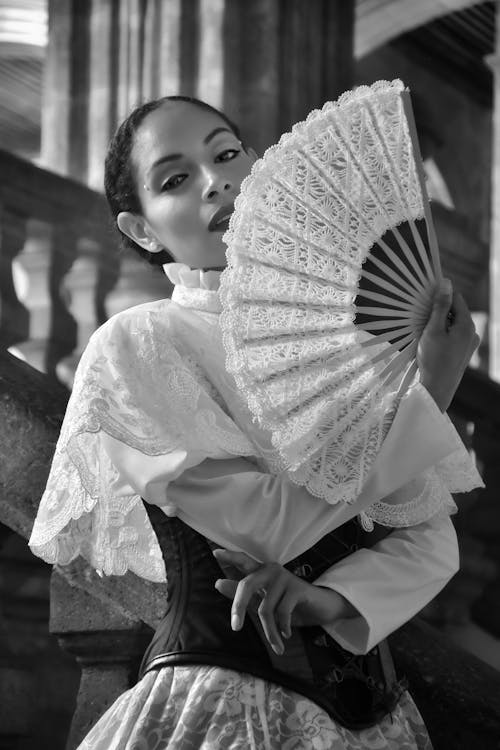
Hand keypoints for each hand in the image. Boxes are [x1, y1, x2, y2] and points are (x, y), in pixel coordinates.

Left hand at [213, 548, 356, 655]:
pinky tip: (287, 634)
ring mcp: (284, 577)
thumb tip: (217, 583)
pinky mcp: (297, 588)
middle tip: (235, 627)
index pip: (243, 561)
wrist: (321, 608)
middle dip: (238, 606)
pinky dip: (283, 627)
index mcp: (261, 572)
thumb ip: (243, 594)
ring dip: (269, 631)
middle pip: (247, 585)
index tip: (215, 553)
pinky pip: (282, 612)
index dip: (230, 557)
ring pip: (266, 608)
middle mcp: (270, 570)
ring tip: (276, 645)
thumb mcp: (264, 602)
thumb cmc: (290, 605)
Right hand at [418, 278, 478, 411]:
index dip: (441, 295)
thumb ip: (440, 306)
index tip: (426, 297)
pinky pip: (453, 336)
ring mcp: (469, 344)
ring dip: (440, 324)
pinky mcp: (464, 353)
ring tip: (425, 333)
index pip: (456, 298)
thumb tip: (447, 283)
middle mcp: (472, 333)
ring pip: (454, 324)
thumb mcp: (433, 330)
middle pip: (455, 311)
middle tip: (422, 318)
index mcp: (467, 325)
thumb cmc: (433, 359)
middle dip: (439, 311)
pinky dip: (442, 335)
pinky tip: (431, 344)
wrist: (437, 390)